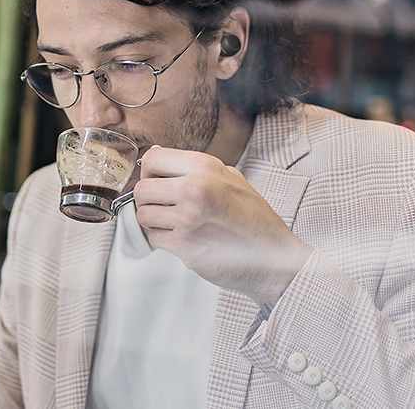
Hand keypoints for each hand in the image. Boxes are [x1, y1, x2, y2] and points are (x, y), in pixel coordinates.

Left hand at [134, 146, 313, 306]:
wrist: (272, 256)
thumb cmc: (255, 220)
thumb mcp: (233, 179)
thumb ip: (199, 170)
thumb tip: (165, 163)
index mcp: (205, 167)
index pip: (153, 158)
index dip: (149, 171)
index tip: (155, 180)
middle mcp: (194, 188)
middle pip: (141, 188)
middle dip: (147, 199)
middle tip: (161, 205)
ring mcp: (187, 218)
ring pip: (143, 215)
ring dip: (154, 221)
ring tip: (173, 222)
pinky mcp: (183, 245)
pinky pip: (154, 238)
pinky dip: (163, 240)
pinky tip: (182, 238)